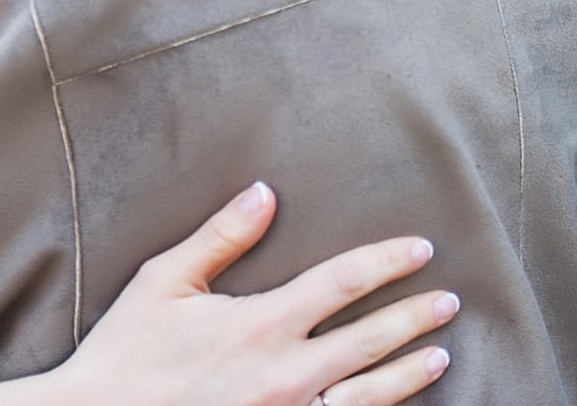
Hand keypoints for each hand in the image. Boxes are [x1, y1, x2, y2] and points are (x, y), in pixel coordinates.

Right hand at [54, 182, 454, 405]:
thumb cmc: (128, 352)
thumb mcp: (164, 281)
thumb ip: (221, 236)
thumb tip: (265, 192)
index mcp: (262, 324)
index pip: (344, 282)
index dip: (388, 262)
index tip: (421, 249)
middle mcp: (288, 373)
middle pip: (371, 339)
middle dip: (415, 316)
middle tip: (448, 300)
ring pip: (369, 395)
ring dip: (409, 374)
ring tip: (439, 355)